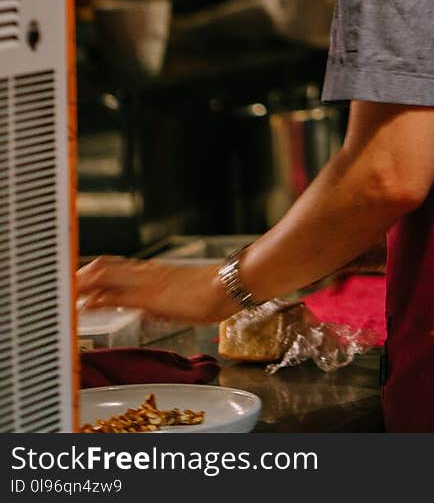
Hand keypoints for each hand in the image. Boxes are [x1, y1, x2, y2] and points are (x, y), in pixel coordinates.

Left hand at [77, 256, 232, 323]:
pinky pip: (116, 296)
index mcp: (152, 272)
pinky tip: (84, 307)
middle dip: (80, 276)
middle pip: (103, 267)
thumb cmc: (212, 291)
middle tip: (62, 288)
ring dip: (82, 285)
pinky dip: (96, 301)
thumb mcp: (180, 295)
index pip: (114, 267)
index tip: (76, 282)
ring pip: (104, 276)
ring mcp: (146, 282)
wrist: (228, 286)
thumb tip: (149, 308)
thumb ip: (161, 300)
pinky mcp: (149, 297)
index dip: (92, 273)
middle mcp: (145, 273)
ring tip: (64, 295)